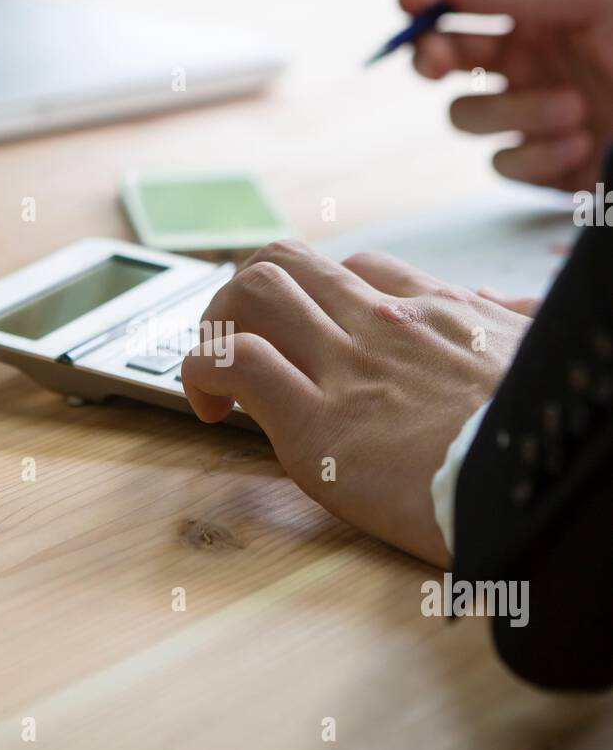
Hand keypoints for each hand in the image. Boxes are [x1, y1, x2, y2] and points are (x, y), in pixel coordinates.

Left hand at [181, 241, 531, 566]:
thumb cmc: (544, 435)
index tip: (310, 336)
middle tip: (244, 346)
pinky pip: (233, 362)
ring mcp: (346, 366)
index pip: (360, 268)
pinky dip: (203, 372)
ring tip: (219, 376)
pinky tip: (211, 408)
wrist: (547, 488)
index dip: (320, 296)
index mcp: (440, 311)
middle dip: (249, 296)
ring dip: (217, 325)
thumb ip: (515, 325)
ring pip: (252, 291)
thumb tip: (509, 306)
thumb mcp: (541, 356)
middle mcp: (385, 323)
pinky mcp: (315, 422)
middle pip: (290, 261)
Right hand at [400, 0, 612, 192]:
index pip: (461, 4)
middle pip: (442, 63)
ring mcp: (530, 117)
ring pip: (468, 119)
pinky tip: (586, 143)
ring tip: (573, 108)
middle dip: (432, 60)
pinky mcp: (546, 168)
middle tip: (441, 62)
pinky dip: (541, 156)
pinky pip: (508, 166)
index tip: (411, 0)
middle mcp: (525, 64)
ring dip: (514, 115)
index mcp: (535, 14)